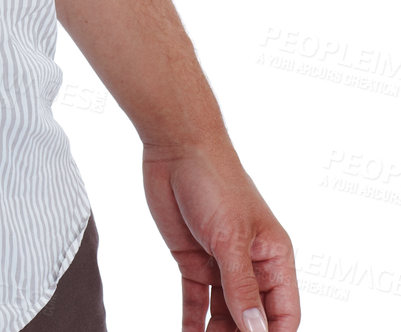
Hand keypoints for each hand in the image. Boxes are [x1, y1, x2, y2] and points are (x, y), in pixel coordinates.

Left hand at [141, 133, 299, 330]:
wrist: (175, 145)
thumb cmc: (214, 180)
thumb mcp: (230, 238)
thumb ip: (242, 287)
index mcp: (274, 257)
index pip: (284, 314)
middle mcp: (251, 265)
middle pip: (253, 319)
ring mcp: (221, 264)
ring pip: (224, 315)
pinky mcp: (193, 260)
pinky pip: (196, 301)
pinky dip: (192, 321)